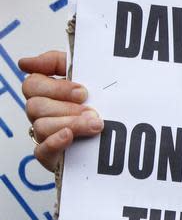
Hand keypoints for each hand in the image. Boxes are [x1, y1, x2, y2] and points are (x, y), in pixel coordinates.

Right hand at [19, 50, 103, 171]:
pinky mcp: (51, 157)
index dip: (57, 88)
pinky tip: (69, 136)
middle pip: (35, 106)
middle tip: (92, 111)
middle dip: (67, 107)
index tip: (83, 91)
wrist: (118, 136)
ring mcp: (44, 135)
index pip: (32, 85)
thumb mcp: (83, 75)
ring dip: (71, 123)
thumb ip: (57, 62)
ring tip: (96, 125)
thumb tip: (24, 63)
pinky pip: (42, 151)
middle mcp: (40, 114)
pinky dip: (55, 142)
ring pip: (41, 126)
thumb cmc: (96, 102)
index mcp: (44, 93)